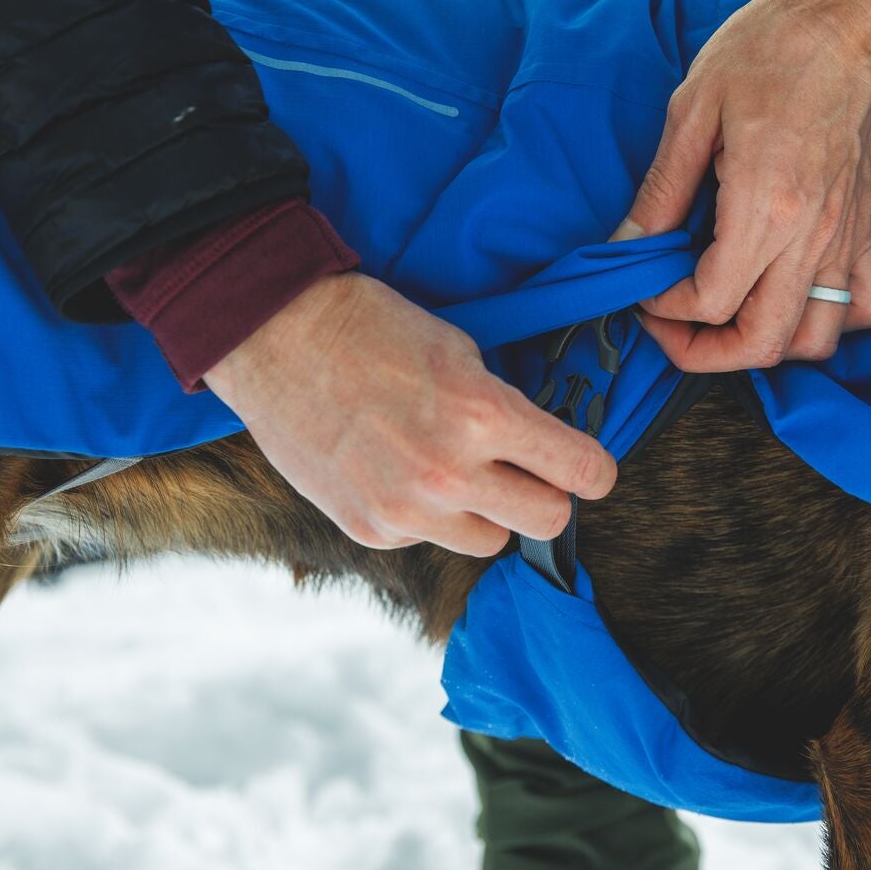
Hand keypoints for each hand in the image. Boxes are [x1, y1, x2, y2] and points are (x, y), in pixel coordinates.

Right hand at [204, 272, 617, 555]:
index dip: (594, 471)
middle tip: (529, 473)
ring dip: (488, 512)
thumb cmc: (371, 328)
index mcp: (482, 415)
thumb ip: (503, 404)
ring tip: (459, 472)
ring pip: (490, 541)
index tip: (592, 471)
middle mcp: (449, 473)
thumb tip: (539, 443)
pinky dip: (428, 515)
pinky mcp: (370, 529)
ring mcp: (407, 509)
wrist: (276, 336)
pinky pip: (429, 538)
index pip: (578, 470)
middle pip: (547, 521)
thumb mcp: (460, 350)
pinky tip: (401, 472)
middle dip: (546, 496)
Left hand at [618, 0, 870, 371]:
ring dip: (764, 345)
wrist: (848, 25)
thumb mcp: (693, 110)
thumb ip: (661, 190)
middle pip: (762, 342)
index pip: (712, 301)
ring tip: (725, 318)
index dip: (665, 308)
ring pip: (814, 339)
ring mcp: (844, 238)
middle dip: (704, 351)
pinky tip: (791, 299)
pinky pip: (863, 306)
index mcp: (765, 204)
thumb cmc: (771, 51)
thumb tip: (626, 246)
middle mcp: (812, 234)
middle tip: (670, 325)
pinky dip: (829, 321)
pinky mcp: (865, 231)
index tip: (643, 287)